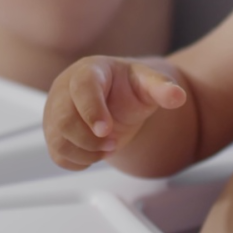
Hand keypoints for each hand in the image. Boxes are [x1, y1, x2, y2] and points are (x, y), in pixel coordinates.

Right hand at [44, 57, 187, 170]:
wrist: (118, 101)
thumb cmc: (129, 89)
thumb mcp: (149, 83)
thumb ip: (162, 87)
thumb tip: (178, 96)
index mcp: (89, 70)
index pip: (82, 87)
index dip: (92, 110)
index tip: (107, 130)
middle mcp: (65, 89)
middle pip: (64, 119)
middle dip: (90, 139)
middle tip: (113, 142)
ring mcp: (55, 112)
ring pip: (58, 140)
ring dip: (86, 152)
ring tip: (107, 148)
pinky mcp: (55, 133)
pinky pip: (58, 155)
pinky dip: (78, 161)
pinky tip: (95, 153)